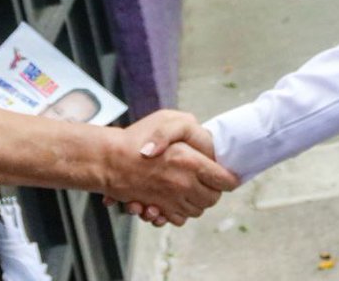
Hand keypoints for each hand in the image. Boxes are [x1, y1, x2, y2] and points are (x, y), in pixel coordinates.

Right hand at [100, 110, 237, 225]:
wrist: (108, 160)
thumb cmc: (137, 137)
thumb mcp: (168, 119)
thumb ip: (190, 128)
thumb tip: (206, 145)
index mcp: (191, 162)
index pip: (224, 180)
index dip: (229, 178)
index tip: (229, 177)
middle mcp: (184, 185)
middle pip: (213, 198)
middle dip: (214, 191)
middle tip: (208, 181)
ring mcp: (171, 200)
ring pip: (197, 210)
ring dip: (197, 201)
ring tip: (190, 187)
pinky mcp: (158, 209)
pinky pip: (178, 218)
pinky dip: (179, 212)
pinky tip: (174, 198)